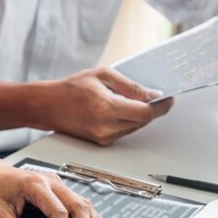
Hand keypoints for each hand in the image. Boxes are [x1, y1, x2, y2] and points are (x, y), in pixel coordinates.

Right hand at [39, 68, 173, 145]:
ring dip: (139, 115)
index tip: (169, 99)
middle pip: (143, 121)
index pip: (145, 112)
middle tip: (152, 95)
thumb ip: (130, 86)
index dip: (161, 107)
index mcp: (106, 107)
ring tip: (128, 100)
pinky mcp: (101, 142)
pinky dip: (127, 120)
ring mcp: (103, 137)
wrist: (48, 106)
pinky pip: (124, 131)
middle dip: (150, 109)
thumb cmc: (71, 88)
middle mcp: (105, 126)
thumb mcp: (103, 76)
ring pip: (135, 127)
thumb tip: (152, 95)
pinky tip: (118, 109)